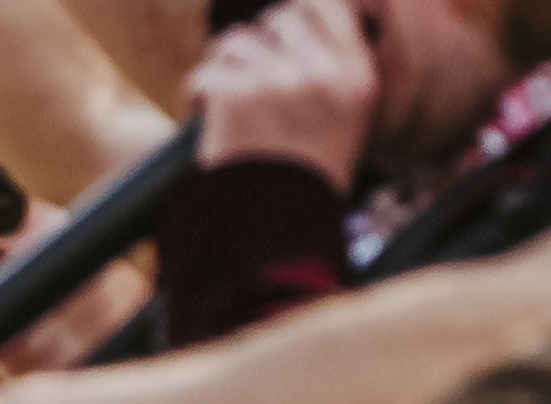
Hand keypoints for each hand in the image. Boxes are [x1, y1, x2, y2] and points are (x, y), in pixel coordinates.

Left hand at [196, 0, 375, 188]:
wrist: (272, 234)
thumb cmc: (301, 184)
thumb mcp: (343, 120)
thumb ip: (329, 68)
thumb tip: (293, 18)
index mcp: (356, 75)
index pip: (326, 3)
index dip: (294, 13)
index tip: (277, 36)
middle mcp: (321, 71)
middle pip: (277, 19)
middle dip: (256, 44)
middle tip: (246, 81)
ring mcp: (278, 80)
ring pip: (236, 41)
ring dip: (223, 68)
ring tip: (224, 106)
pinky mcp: (235, 95)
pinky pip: (204, 73)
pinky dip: (195, 95)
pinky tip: (201, 117)